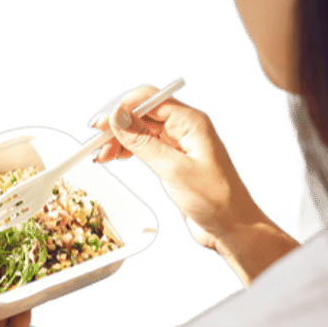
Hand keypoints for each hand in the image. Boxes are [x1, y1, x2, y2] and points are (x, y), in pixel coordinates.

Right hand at [91, 85, 266, 252]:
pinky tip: (113, 157)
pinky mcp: (173, 159)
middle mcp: (184, 128)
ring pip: (140, 129)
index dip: (121, 108)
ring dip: (118, 138)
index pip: (149, 99)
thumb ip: (143, 143)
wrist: (233, 228)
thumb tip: (117, 118)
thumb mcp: (174, 170)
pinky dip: (127, 149)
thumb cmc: (215, 200)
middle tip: (94, 140)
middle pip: (142, 112)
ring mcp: (179, 143)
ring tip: (100, 154)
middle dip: (116, 124)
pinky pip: (144, 145)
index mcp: (191, 122)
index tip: (100, 124)